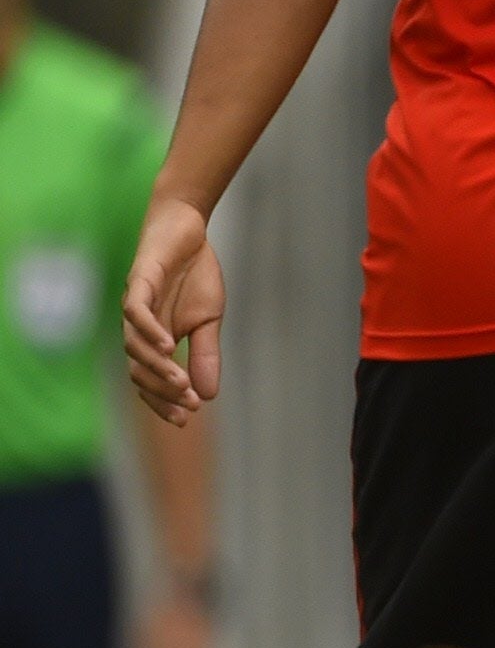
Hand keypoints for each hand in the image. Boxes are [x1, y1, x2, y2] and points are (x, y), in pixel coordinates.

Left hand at [120, 199, 221, 425]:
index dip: (164, 400)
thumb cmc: (194, 274)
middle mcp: (138, 328)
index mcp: (154, 339)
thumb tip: (208, 394)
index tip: (187, 418)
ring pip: (134, 347)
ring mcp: (135, 306)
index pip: (149, 379)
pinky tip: (168, 347)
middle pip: (138, 370)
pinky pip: (136, 313)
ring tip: (181, 382)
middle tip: (188, 406)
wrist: (187, 229)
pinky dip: (149, 332)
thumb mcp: (209, 320)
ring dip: (156, 368)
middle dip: (162, 391)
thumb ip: (205, 354)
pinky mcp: (139, 282)